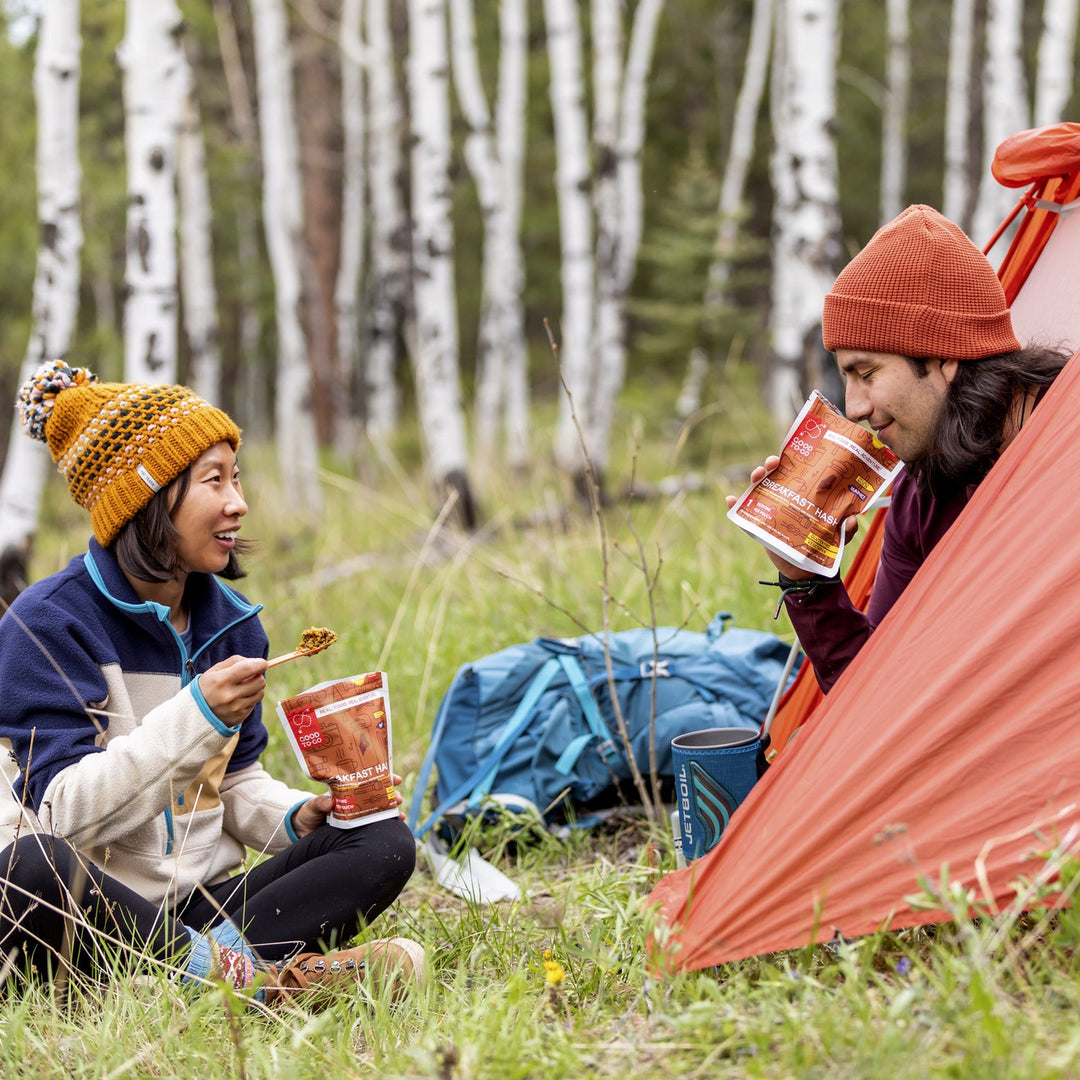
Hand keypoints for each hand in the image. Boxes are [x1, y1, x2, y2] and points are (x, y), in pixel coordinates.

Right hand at [197, 655, 266, 727]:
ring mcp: (235, 709)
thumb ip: (236, 662)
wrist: (195, 713)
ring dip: (255, 688)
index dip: (260, 663)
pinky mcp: (239, 718)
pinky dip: (249, 699)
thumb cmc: (207, 687)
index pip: (248, 668)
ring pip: (260, 693)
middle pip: (259, 681)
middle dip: (258, 676)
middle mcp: (229, 696)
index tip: (262, 663)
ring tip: (243, 688)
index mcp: (221, 681)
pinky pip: (253, 704)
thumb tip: (257, 663)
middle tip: (250, 676)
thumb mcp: (215, 671)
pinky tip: (237, 699)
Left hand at [292, 775, 406, 835]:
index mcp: (347, 790)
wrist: (304, 831)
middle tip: (398, 798)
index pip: (368, 780)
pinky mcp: (357, 829)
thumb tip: (329, 801)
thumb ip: (318, 803)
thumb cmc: (309, 813)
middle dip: (391, 795)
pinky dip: (386, 826)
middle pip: (378, 795)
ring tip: (400, 814)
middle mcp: (356, 801)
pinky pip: (374, 826)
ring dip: (391, 811)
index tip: (395, 778)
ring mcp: (358, 815)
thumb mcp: (312, 806)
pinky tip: (396, 829)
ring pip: (379, 810)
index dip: (383, 777)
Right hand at [726, 456, 858, 578]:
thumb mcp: (837, 537)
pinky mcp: (758, 525)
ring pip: (758, 490)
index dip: (792, 460)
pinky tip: (730, 499)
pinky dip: (734, 505)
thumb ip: (847, 529)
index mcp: (802, 495)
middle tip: (773, 462)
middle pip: (774, 476)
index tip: (791, 454)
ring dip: (755, 479)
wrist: (804, 567)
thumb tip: (852, 520)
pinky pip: (743, 514)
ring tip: (757, 476)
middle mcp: (784, 498)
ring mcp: (769, 510)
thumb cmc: (819, 545)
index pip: (796, 472)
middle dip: (771, 465)